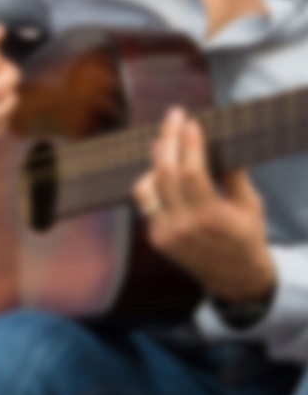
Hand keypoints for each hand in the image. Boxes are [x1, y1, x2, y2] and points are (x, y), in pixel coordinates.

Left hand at [132, 108, 276, 302]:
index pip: (191, 173)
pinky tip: (163, 168)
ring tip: (166, 141)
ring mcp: (164, 234)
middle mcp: (182, 226)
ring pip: (146, 189)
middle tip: (172, 116)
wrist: (234, 278)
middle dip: (167, 141)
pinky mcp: (155, 239)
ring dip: (154, 162)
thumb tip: (222, 140)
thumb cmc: (248, 237)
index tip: (191, 121)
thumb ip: (233, 175)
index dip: (189, 145)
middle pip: (164, 175)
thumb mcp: (250, 205)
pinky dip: (153, 183)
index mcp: (210, 217)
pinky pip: (146, 203)